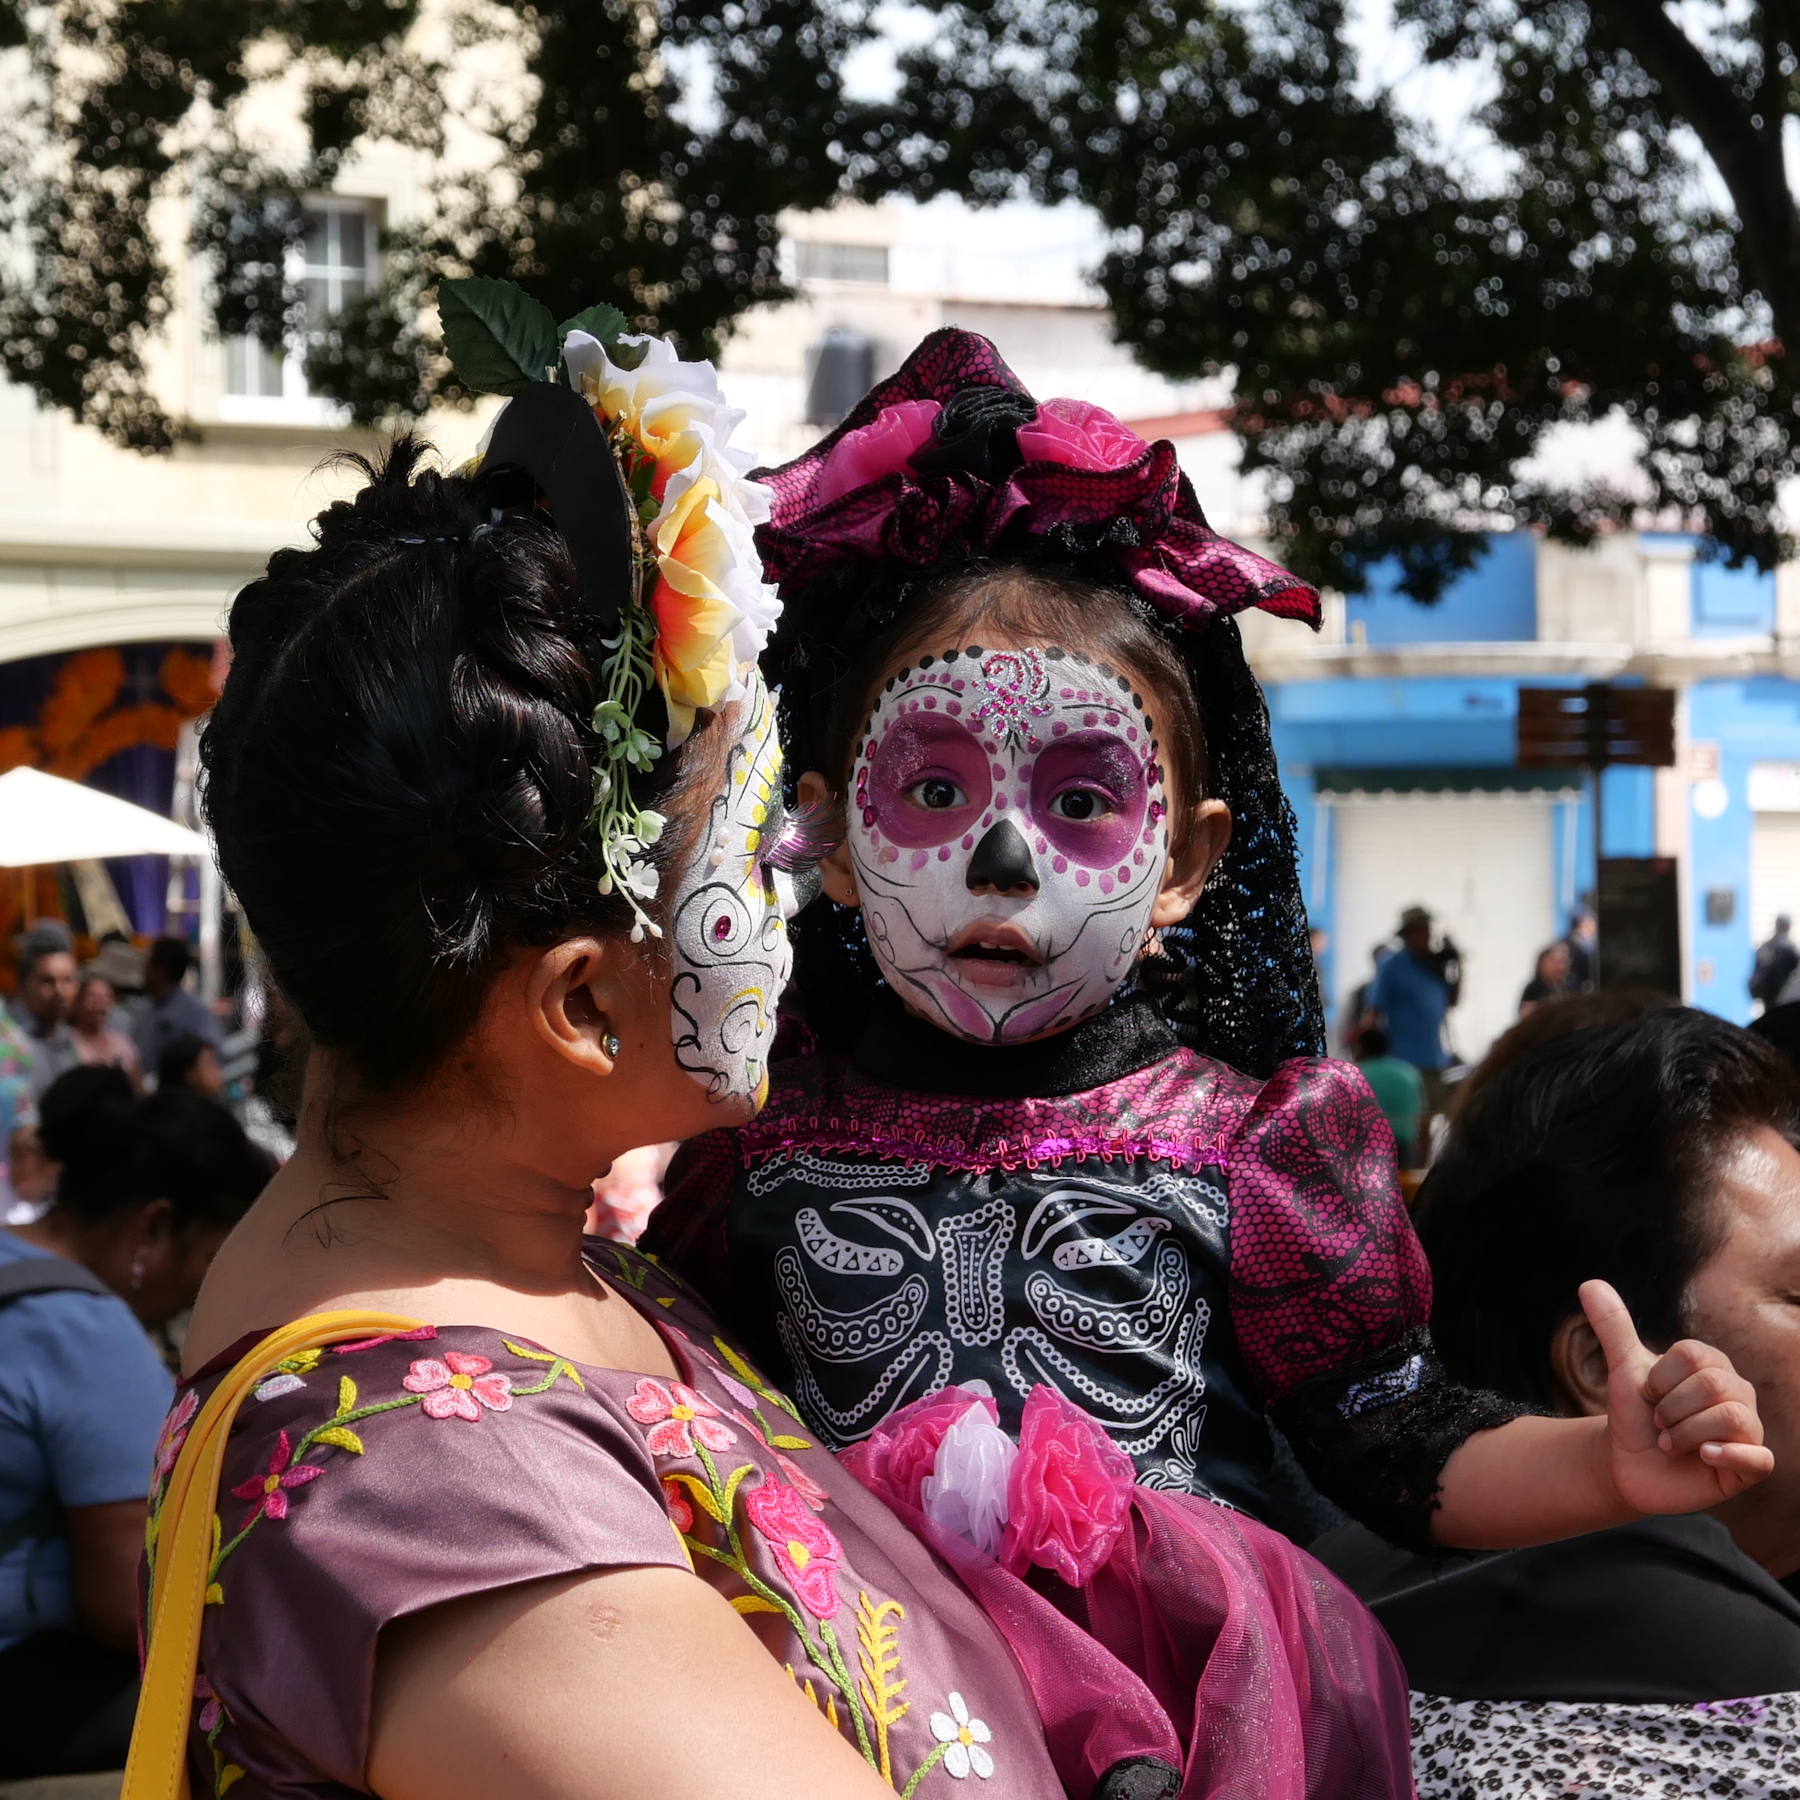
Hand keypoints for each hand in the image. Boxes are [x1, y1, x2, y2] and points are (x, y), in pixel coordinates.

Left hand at [1583, 1278, 1773, 1512]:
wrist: (1628, 1463)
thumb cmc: (1634, 1414)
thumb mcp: (1623, 1369)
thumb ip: (1612, 1326)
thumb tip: (1589, 1283)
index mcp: (1712, 1364)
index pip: (1693, 1355)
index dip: (1659, 1378)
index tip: (1648, 1394)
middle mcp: (1738, 1393)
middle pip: (1713, 1386)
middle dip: (1670, 1407)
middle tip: (1658, 1422)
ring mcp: (1748, 1430)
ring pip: (1731, 1417)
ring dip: (1685, 1432)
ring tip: (1669, 1442)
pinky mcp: (1750, 1466)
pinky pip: (1760, 1458)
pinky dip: (1728, 1455)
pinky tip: (1703, 1456)